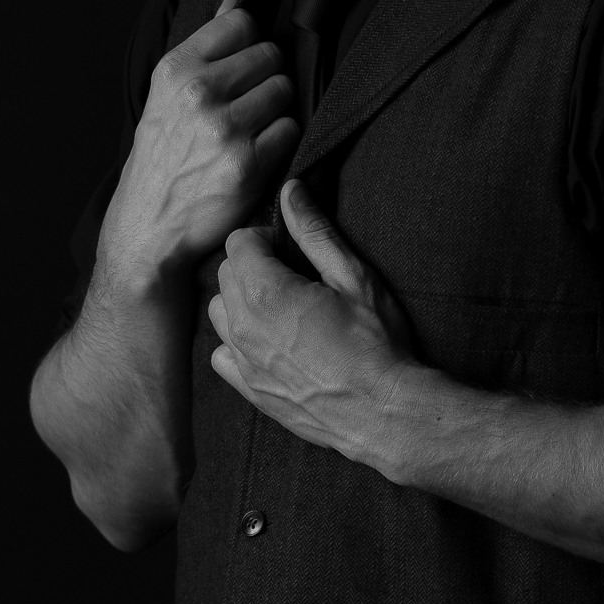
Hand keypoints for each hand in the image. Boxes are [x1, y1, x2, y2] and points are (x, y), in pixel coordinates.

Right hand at [101, 0, 298, 285]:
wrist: (149, 228)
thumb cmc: (162, 157)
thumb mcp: (168, 95)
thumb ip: (205, 46)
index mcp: (175, 69)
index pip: (241, 22)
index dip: (248, 45)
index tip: (239, 69)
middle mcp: (198, 92)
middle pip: (270, 55)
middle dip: (265, 79)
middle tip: (245, 108)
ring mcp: (224, 128)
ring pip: (284, 91)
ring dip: (275, 111)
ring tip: (249, 132)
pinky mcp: (249, 163)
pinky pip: (291, 130)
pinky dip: (280, 143)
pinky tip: (256, 156)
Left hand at [207, 180, 416, 463]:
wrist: (385, 413)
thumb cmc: (377, 343)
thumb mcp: (353, 277)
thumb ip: (315, 231)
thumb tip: (291, 190)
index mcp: (265, 292)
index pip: (238, 242)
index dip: (265, 238)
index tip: (291, 249)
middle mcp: (243, 326)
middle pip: (225, 275)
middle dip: (253, 266)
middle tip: (294, 276)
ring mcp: (243, 361)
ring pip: (219, 313)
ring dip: (242, 303)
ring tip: (283, 310)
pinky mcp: (249, 390)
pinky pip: (221, 355)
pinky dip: (237, 344)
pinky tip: (270, 345)